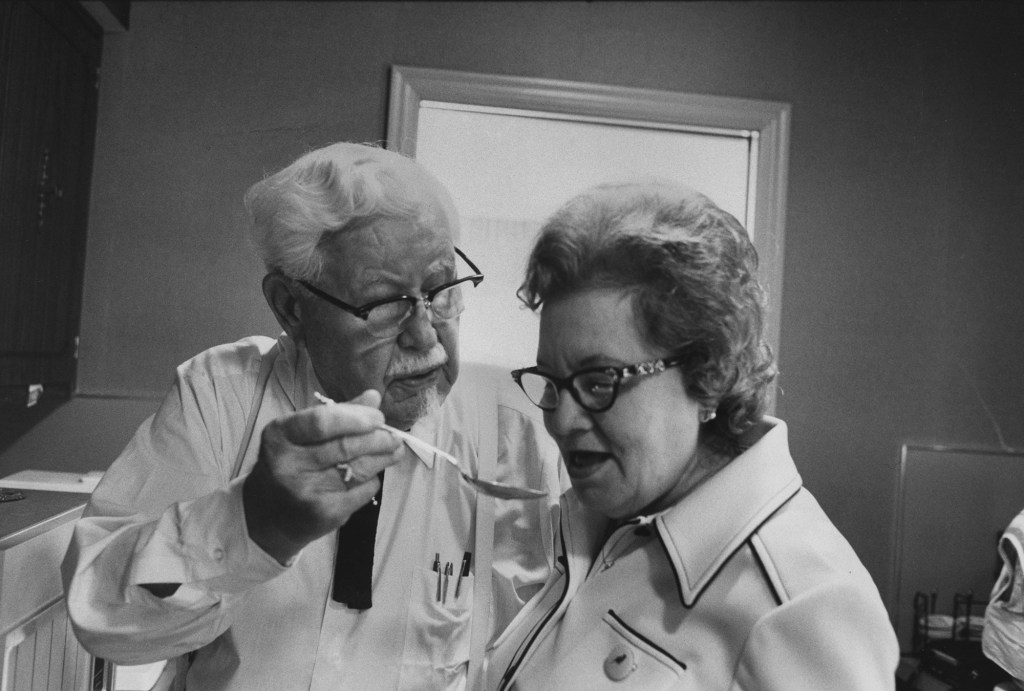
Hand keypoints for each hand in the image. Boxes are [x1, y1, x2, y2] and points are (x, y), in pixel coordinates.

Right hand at [243, 389, 401, 563]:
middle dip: (378, 439)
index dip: (356, 418)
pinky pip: (361, 491)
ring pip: (358, 469)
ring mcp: (304, 491)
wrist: (269, 514)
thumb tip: (374, 397)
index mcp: (280, 435)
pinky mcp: (322, 514)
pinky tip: (372, 475)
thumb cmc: (292, 463)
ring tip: (395, 450)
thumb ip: (338, 414)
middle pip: (345, 447)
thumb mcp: (303, 434)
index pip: (322, 422)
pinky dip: (372, 481)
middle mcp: (288, 464)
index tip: (378, 416)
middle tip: (394, 436)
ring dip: (383, 458)